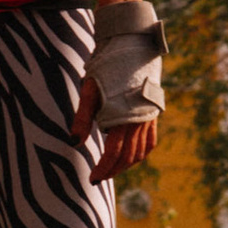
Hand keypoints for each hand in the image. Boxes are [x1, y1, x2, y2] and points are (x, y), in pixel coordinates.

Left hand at [72, 69, 155, 185]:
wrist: (131, 48)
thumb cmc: (107, 68)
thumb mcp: (91, 90)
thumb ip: (83, 117)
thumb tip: (74, 142)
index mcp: (123, 116)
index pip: (113, 152)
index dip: (103, 168)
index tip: (93, 179)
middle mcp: (138, 120)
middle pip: (127, 156)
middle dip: (112, 170)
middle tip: (98, 178)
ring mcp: (148, 118)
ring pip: (140, 152)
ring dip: (126, 164)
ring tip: (111, 170)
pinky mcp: (152, 113)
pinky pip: (149, 142)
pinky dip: (141, 154)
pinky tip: (131, 158)